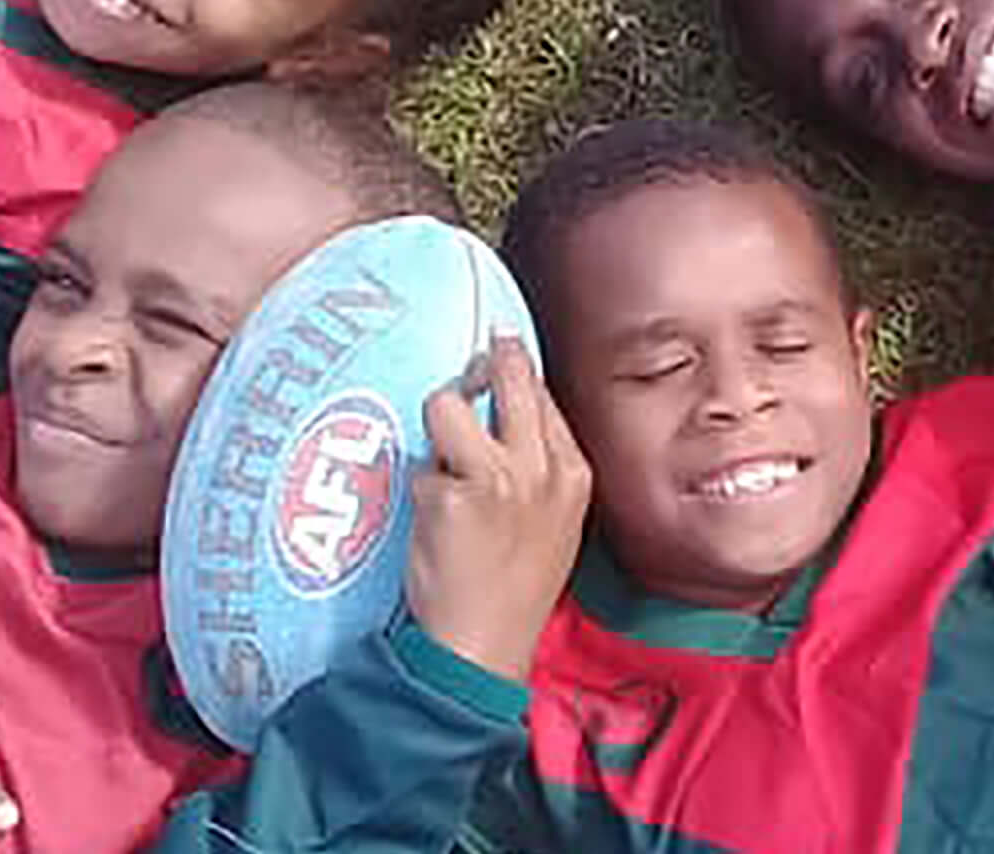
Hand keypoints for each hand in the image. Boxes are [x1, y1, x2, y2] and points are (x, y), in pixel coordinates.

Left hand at [406, 335, 590, 680]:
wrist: (483, 645)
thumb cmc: (515, 588)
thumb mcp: (556, 523)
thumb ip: (541, 468)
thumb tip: (510, 411)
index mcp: (573, 476)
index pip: (545, 397)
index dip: (518, 371)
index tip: (503, 352)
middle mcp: (540, 469)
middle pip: (510, 377)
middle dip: (489, 359)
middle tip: (480, 348)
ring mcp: (495, 479)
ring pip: (448, 406)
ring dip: (436, 426)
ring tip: (440, 465)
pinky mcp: (450, 495)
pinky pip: (421, 465)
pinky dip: (420, 488)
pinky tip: (433, 522)